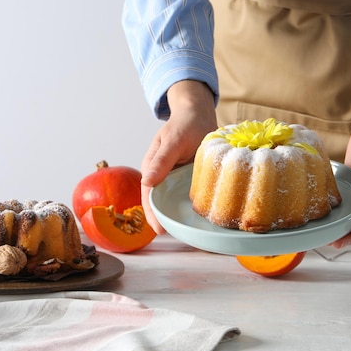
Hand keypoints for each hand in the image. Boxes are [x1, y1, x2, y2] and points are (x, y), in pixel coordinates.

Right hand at [141, 80, 217, 233]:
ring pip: (174, 201)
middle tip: (180, 236)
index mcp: (153, 168)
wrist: (199, 113)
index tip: (161, 230)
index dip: (153, 215)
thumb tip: (147, 182)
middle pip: (161, 203)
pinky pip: (189, 195)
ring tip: (191, 233)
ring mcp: (176, 178)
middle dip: (166, 220)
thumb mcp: (172, 140)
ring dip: (180, 215)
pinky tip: (203, 217)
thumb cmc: (184, 123)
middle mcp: (163, 176)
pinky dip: (193, 206)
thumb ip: (161, 160)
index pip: (149, 196)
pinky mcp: (189, 178)